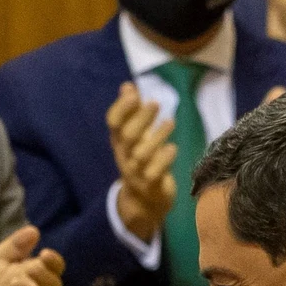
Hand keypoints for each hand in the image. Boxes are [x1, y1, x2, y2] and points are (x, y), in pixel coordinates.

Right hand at [106, 82, 179, 241]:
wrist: (143, 200)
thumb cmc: (141, 160)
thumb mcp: (135, 136)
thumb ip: (131, 111)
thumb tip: (127, 86)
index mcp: (119, 141)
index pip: (113, 123)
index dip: (121, 108)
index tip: (133, 93)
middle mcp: (125, 155)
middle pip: (127, 136)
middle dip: (140, 118)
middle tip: (156, 102)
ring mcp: (136, 171)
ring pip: (141, 154)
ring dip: (156, 136)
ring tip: (170, 121)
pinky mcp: (151, 185)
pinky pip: (154, 173)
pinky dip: (164, 159)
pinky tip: (172, 148)